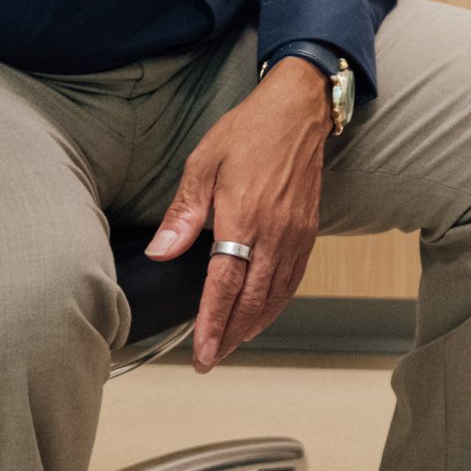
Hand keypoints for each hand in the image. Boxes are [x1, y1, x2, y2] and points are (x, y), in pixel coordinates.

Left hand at [143, 56, 334, 371]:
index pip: (225, 285)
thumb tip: (161, 251)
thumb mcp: (203, 164)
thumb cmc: (249, 132)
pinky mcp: (309, 230)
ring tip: (233, 343)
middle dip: (231, 335)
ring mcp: (295, 234)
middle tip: (212, 359)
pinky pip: (294, 278)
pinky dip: (278, 303)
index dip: (212, 323)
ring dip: (254, 325)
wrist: (299, 111)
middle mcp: (274, 233)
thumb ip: (183, 213)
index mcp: (244, 218)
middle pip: (253, 300)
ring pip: (277, 295)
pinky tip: (264, 312)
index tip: (202, 351)